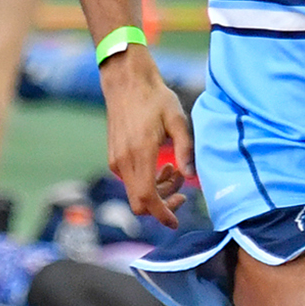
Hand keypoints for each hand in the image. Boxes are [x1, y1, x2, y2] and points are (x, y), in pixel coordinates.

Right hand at [99, 48, 194, 227]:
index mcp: (140, 154)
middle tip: (183, 192)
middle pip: (139, 202)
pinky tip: (161, 164)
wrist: (125, 82)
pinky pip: (130, 181)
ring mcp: (115, 159)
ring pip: (135, 193)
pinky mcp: (113, 156)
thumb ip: (186, 150)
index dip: (162, 215)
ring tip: (175, 170)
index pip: (148, 198)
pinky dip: (147, 181)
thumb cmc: (155, 98)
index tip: (176, 223)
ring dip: (157, 191)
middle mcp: (123, 161)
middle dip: (162, 205)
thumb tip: (191, 177)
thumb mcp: (177, 120)